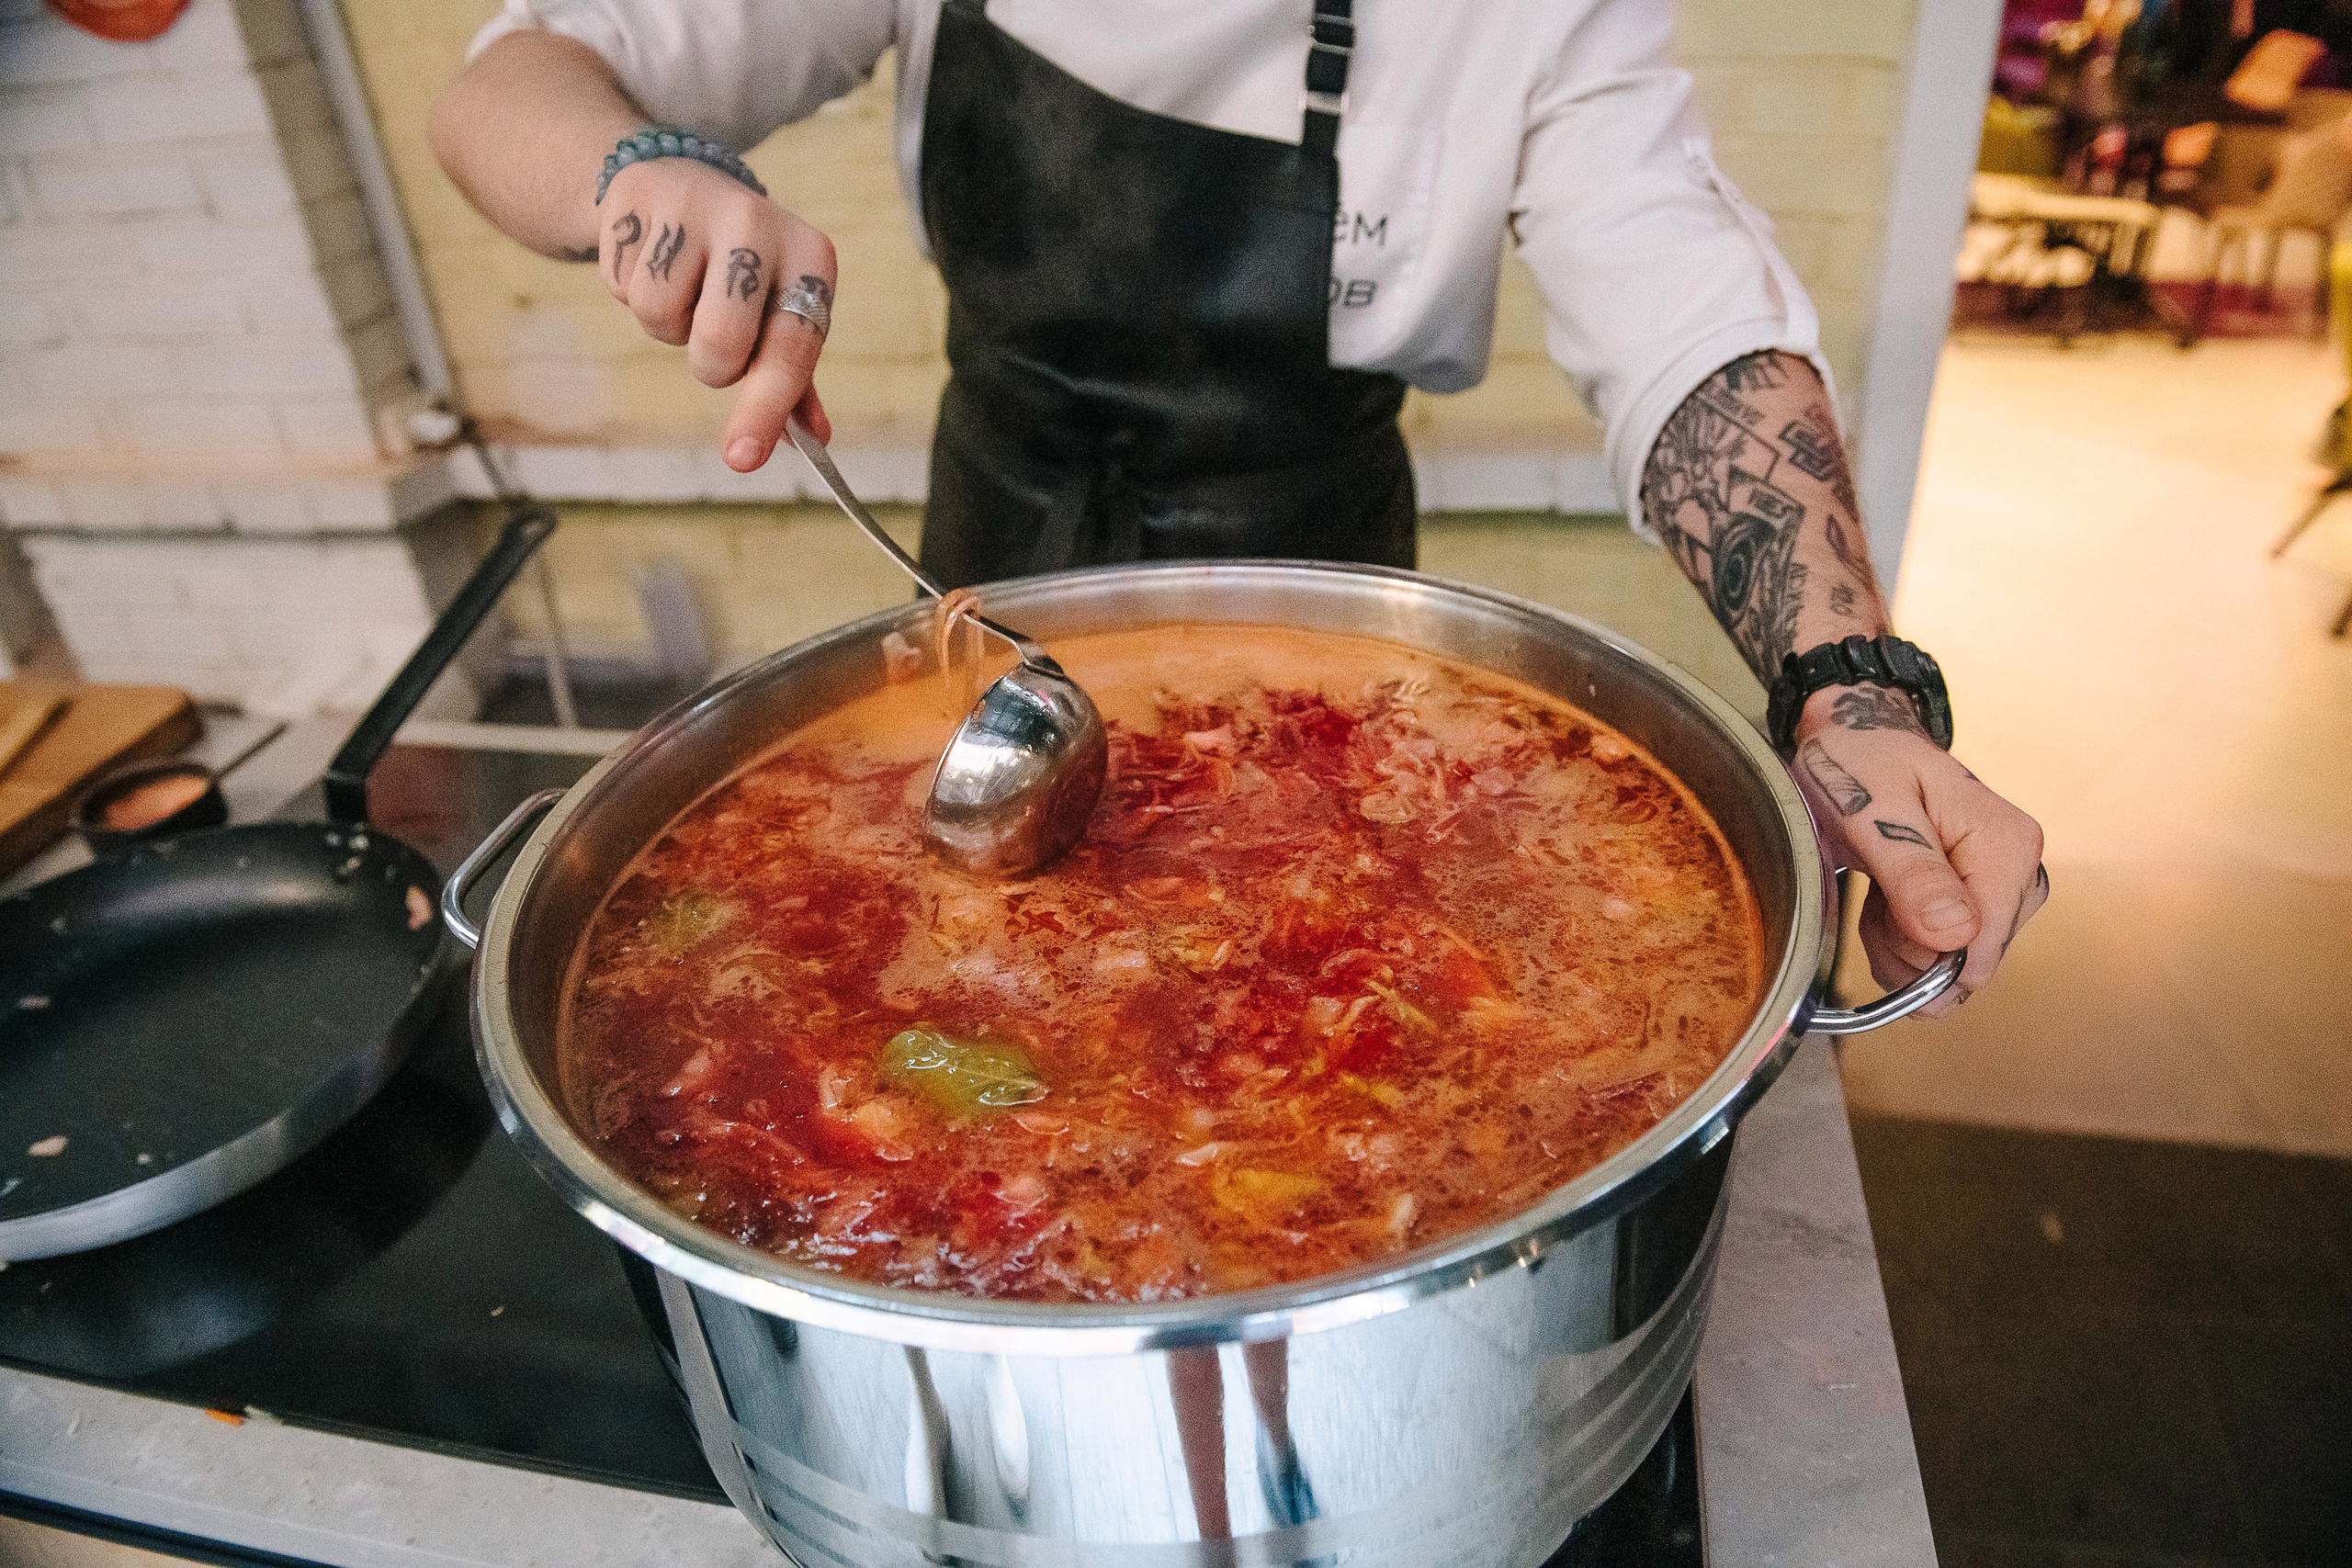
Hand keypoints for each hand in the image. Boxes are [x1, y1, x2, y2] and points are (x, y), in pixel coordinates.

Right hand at [597, 158, 835, 468]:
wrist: (679, 183)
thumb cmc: (744, 272)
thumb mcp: (778, 313)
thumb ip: (792, 379)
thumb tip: (813, 438)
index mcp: (810, 255)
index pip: (792, 347)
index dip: (766, 408)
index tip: (742, 459)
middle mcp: (758, 220)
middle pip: (721, 341)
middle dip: (710, 366)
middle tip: (712, 341)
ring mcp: (695, 201)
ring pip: (659, 316)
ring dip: (665, 326)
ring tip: (682, 288)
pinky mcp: (635, 193)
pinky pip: (620, 285)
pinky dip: (628, 291)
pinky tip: (650, 259)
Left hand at [1787, 686, 2046, 1017]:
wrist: (1858, 740)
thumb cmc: (1862, 763)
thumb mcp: (1870, 812)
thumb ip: (1912, 874)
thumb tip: (1958, 935)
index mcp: (2007, 846)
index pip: (1979, 948)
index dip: (1918, 948)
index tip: (1881, 903)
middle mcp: (2021, 872)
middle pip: (1965, 964)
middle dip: (1904, 945)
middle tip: (1874, 886)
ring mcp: (2005, 891)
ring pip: (1949, 966)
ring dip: (1897, 942)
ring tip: (1879, 884)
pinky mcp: (1984, 903)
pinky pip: (1941, 955)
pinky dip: (1900, 938)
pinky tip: (1888, 897)